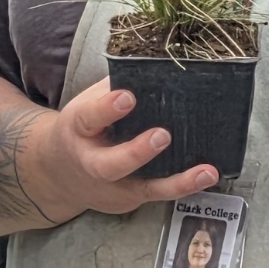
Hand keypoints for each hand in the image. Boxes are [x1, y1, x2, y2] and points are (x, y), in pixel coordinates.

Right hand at [43, 76, 209, 218]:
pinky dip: (183, 186)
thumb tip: (154, 68)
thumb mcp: (87, 104)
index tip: (127, 97)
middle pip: (110, 164)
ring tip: (206, 171)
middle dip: (137, 152)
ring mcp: (113, 186)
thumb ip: (114, 89)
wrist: (61, 174)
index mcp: (78, 130)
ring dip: (177, 182)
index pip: (88, 118)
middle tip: (162, 135)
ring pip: (144, 187)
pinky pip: (157, 193)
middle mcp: (91, 163)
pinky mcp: (130, 199)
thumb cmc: (85, 129)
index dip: (106, 109)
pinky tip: (207, 175)